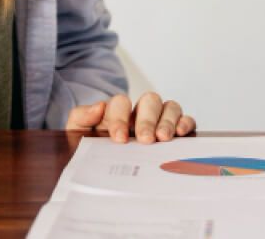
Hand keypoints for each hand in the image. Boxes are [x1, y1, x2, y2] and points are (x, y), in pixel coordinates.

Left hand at [65, 92, 195, 142]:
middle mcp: (140, 112)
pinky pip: (185, 119)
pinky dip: (185, 122)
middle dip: (148, 119)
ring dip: (167, 121)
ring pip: (169, 107)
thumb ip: (81, 117)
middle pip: (150, 100)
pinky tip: (181, 133)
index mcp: (117, 111)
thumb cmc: (93, 145)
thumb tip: (98, 107)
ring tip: (164, 138)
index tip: (119, 138)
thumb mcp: (78, 132)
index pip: (121, 103)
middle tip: (145, 139)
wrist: (100, 164)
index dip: (121, 118)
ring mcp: (159, 119)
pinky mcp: (175, 129)